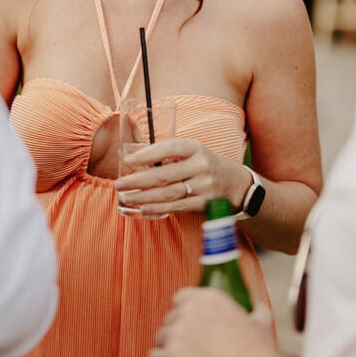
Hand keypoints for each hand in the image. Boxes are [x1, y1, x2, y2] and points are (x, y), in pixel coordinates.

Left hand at [114, 137, 248, 215]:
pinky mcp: (203, 203)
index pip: (169, 148)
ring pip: (169, 193)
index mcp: (195, 148)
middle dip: (139, 180)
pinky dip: (157, 208)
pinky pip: (177, 207)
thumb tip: (132, 156)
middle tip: (119, 184)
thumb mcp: (191, 152)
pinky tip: (142, 208)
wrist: (236, 184)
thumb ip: (166, 154)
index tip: (128, 161)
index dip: (148, 154)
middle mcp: (201, 166)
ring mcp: (204, 186)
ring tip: (126, 198)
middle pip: (166, 174)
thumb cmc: (204, 164)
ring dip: (144, 197)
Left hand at [148, 287, 276, 356]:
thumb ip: (257, 312)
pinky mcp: (171, 355)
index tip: (189, 327)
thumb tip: (259, 307)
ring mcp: (179, 332)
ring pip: (160, 338)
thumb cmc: (259, 355)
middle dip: (176, 334)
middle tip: (186, 350)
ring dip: (168, 350)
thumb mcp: (261, 324)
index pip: (181, 298)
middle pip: (170, 320)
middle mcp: (190, 310)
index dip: (183, 314)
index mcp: (209, 298)